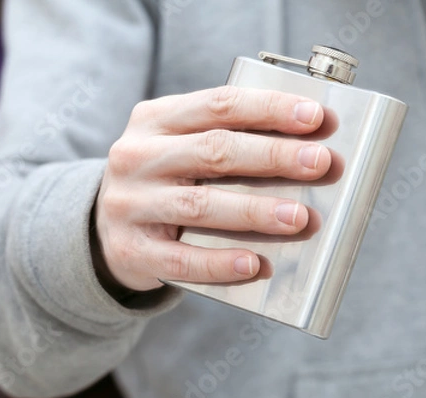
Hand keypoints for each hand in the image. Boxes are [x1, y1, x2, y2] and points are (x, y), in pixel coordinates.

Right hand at [95, 86, 337, 291]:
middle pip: (212, 151)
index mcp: (154, 119)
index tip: (315, 118)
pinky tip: (254, 264)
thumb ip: (224, 139)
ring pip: (198, 205)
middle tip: (320, 164)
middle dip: (272, 157)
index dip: (269, 109)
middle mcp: (136, 156)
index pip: (218, 105)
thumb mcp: (179, 145)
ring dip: (254, 212)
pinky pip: (180, 260)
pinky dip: (220, 263)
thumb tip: (302, 150)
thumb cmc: (164, 178)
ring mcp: (128, 204)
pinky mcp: (130, 250)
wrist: (105, 225)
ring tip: (299, 217)